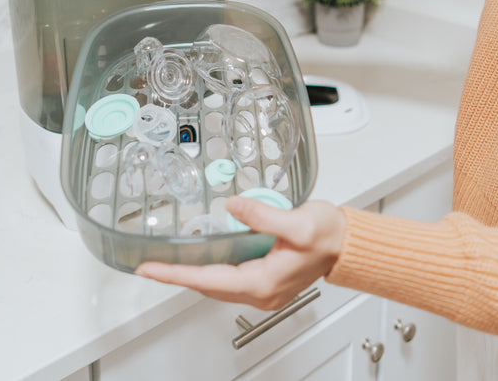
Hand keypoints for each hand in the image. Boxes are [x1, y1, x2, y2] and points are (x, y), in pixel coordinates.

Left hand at [135, 197, 344, 309]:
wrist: (347, 244)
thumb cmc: (329, 235)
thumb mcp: (296, 220)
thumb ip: (261, 215)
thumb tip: (233, 207)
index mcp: (263, 281)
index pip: (208, 280)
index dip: (175, 273)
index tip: (150, 269)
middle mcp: (261, 291)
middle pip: (208, 285)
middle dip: (178, 273)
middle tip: (150, 263)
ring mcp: (264, 288)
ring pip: (218, 282)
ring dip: (194, 271)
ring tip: (169, 258)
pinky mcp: (266, 279)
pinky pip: (230, 277)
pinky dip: (212, 266)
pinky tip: (204, 252)